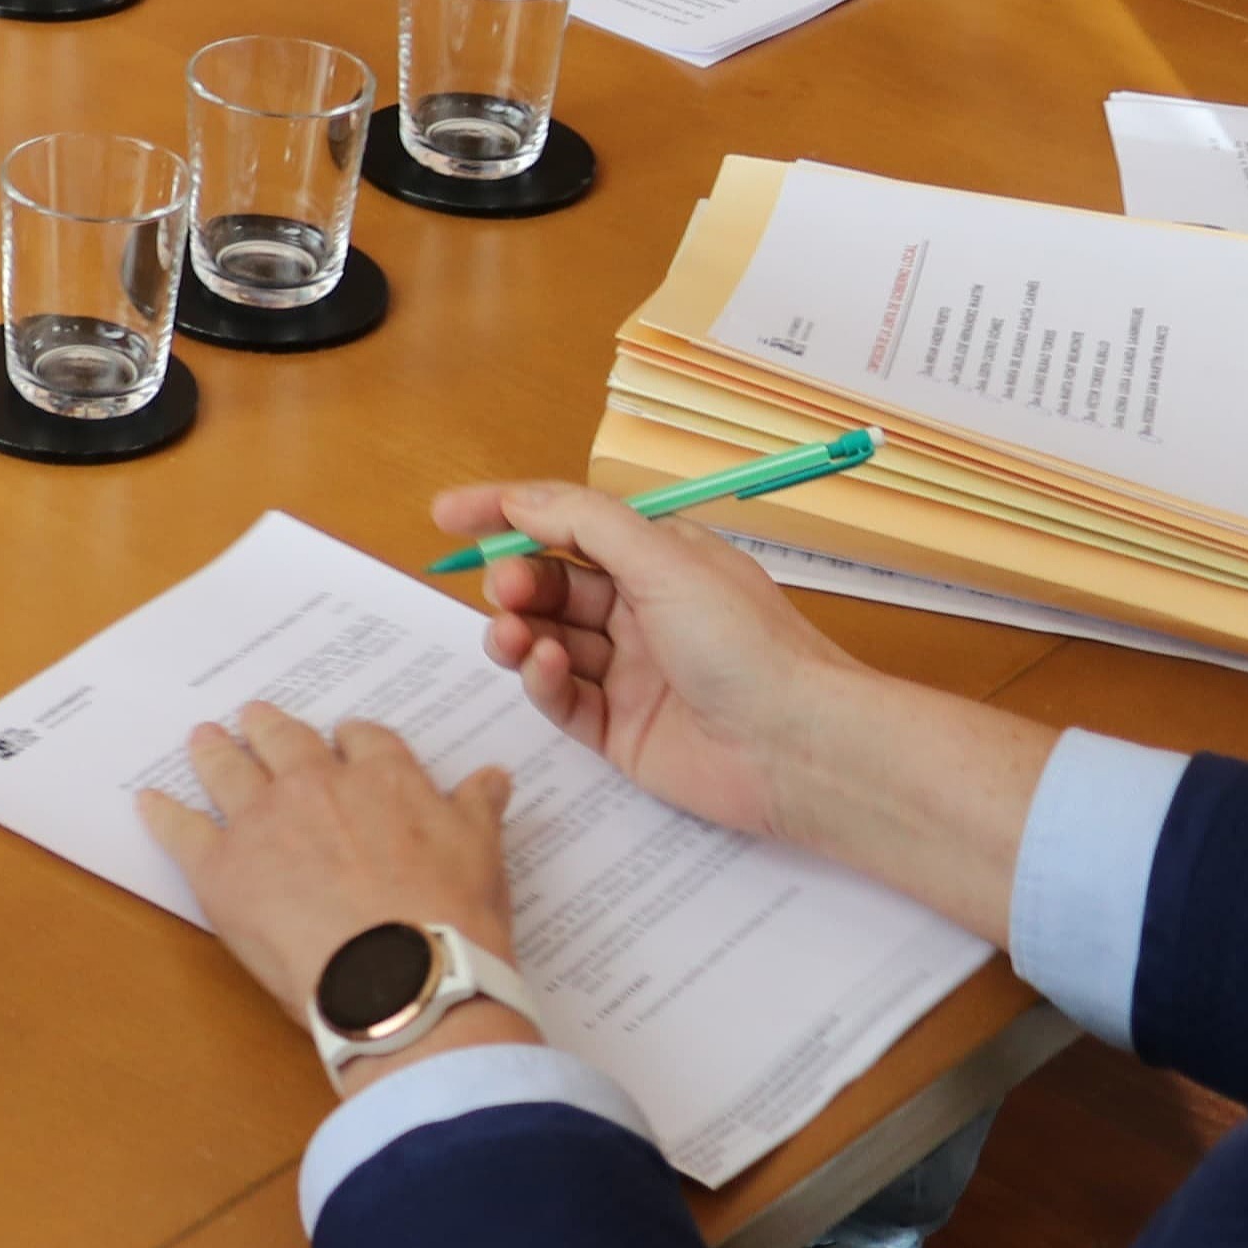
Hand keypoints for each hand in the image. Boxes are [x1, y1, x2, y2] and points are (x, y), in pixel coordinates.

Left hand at [132, 704, 523, 1081]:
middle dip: (269, 728)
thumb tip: (493, 776)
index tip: (341, 743)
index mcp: (383, 779)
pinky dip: (163, 814)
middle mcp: (317, 786)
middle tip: (254, 719)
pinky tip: (149, 803)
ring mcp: (263, 821)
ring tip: (203, 739)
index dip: (348, 740)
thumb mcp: (482, 856)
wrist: (402, 980)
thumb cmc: (451, 924)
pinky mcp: (221, 867)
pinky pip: (181, 829)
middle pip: (284, 739)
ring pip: (228, 769)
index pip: (363, 739)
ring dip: (213, 751)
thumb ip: (477, 810)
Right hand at [434, 480, 864, 841]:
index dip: (507, 515)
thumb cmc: (747, 644)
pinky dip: (542, 680)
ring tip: (512, 634)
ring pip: (547, 641)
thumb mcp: (664, 558)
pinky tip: (546, 668)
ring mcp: (630, 673)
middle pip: (551, 585)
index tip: (448, 515)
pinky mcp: (620, 730)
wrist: (798, 748)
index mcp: (660, 561)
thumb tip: (519, 499)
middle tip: (502, 587)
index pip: (568, 524)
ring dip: (520, 631)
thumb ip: (583, 522)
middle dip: (516, 580)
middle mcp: (642, 613)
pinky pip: (561, 698)